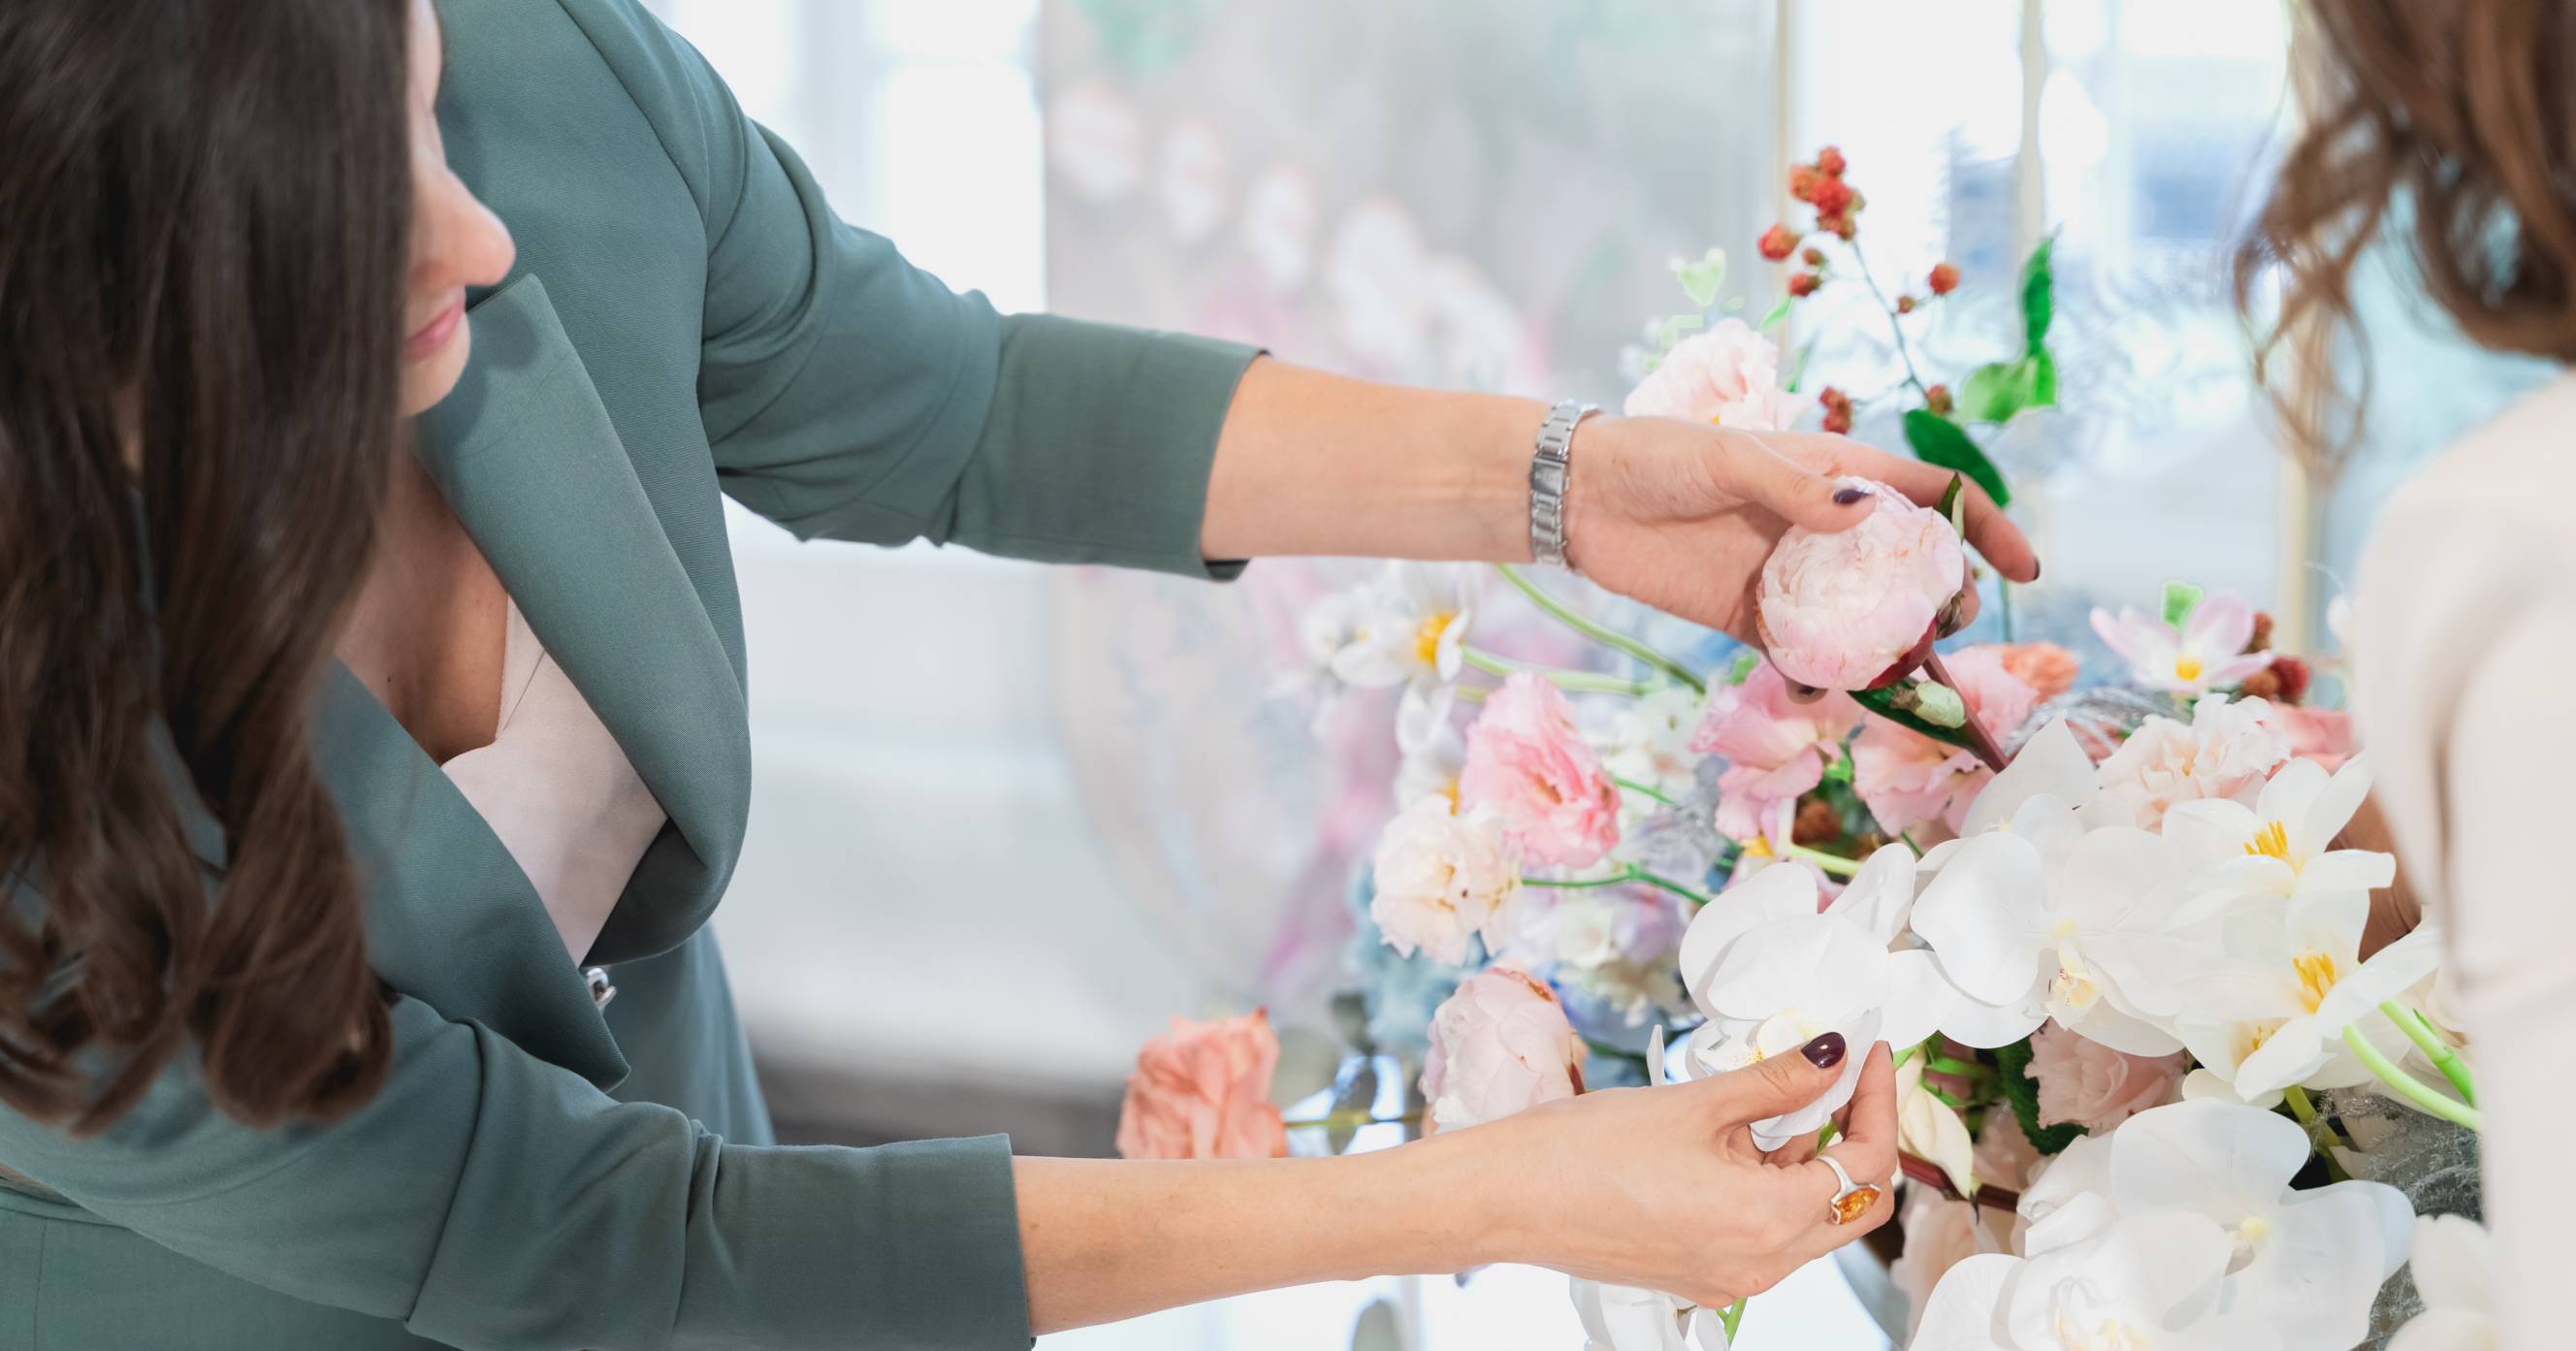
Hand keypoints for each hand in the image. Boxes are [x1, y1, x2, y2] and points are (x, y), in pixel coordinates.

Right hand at [1443, 1036, 1898, 1309]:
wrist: (1508, 1199)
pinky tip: (1744, 1140)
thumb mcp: (1697, 1103)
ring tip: (1783, 1099)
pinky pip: (1768, 1234)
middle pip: (1854, 1205)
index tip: (1868, 1052)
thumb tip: (1834, 1053)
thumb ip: (1778, 1081)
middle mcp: (1762, 1266)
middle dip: (1861, 1136)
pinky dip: (1775, 1187)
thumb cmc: (1586, 1150)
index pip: (1866, 1165)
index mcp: (1767, 1222)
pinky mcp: (1703, 1275)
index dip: (1877, 1100)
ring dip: (1815, 1161)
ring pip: (1812, 1221)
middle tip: (1847, 1077)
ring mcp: (1732, 1278)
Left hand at [1566, 415, 2041, 645]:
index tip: (2024, 571)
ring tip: (1906, 680)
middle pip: (1911, 567)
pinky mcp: (1750, 618)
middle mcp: (1823, 527)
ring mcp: (1791, 576)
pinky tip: (1824, 692)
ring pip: (1865, 619)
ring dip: (1893, 650)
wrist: (1579, 499)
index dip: (1984, 527)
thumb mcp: (1722, 457)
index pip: (1932, 494)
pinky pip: (1804, 654)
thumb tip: (1855, 514)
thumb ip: (1789, 485)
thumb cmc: (1653, 456)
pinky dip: (1823, 677)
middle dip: (1945, 600)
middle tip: (1948, 630)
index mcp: (1833, 473)